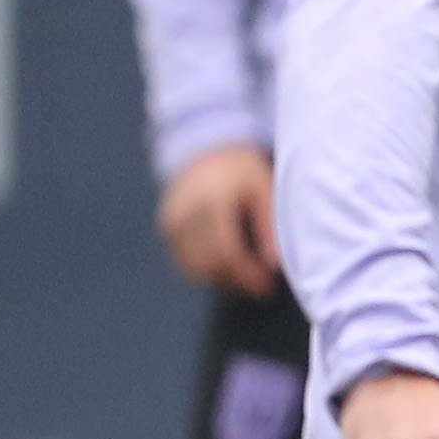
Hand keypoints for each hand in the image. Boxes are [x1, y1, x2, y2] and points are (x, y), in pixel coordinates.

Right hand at [157, 144, 278, 296]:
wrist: (203, 149)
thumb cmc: (241, 170)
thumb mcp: (262, 189)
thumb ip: (269, 226)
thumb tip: (273, 266)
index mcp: (210, 201)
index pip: (226, 251)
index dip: (246, 275)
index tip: (266, 286)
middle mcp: (184, 214)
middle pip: (208, 264)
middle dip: (236, 282)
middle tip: (261, 289)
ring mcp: (170, 223)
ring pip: (194, 268)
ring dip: (221, 281)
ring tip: (247, 281)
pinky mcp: (165, 229)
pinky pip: (184, 262)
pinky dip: (206, 272)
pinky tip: (228, 271)